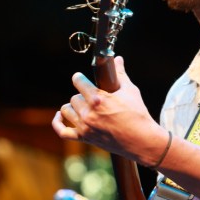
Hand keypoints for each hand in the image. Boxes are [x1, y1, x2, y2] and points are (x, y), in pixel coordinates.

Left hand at [52, 56, 166, 166]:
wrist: (141, 140)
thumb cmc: (138, 114)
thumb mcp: (130, 91)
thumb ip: (120, 74)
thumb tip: (118, 59)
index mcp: (98, 99)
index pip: (79, 82)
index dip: (79, 78)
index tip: (80, 78)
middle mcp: (88, 113)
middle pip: (74, 97)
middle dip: (82, 95)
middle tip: (93, 97)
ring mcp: (85, 127)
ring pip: (67, 110)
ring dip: (73, 107)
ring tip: (84, 106)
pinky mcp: (84, 138)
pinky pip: (62, 131)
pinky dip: (57, 123)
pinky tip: (59, 116)